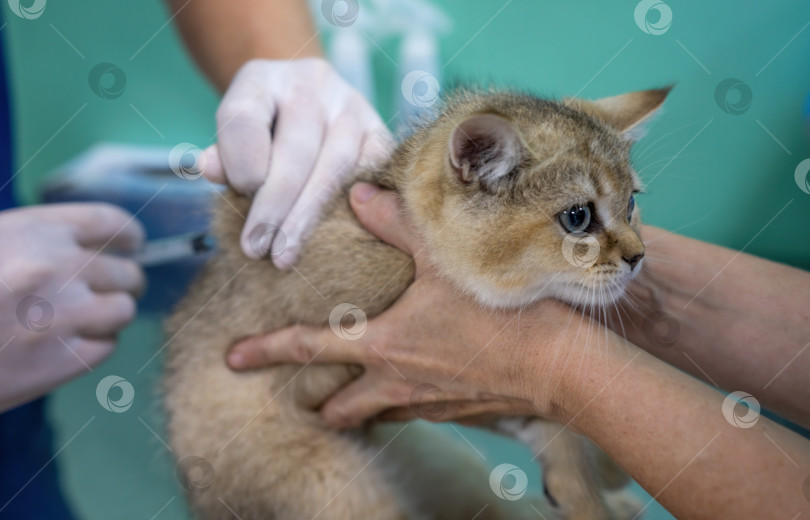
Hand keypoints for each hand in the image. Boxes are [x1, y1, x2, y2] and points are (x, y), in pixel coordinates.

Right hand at [0, 204, 144, 411]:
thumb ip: (39, 243)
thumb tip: (93, 249)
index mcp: (38, 230)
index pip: (114, 225)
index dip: (128, 239)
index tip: (130, 249)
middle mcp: (60, 266)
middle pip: (127, 272)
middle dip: (120, 284)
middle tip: (102, 295)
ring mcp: (66, 314)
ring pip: (123, 309)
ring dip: (108, 316)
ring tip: (79, 322)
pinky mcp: (65, 359)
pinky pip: (106, 346)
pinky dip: (92, 347)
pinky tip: (63, 346)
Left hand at [205, 58, 392, 268]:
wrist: (307, 101)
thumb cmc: (263, 132)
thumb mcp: (234, 137)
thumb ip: (224, 155)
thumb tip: (209, 168)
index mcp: (261, 78)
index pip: (244, 118)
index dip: (240, 163)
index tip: (240, 196)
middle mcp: (310, 82)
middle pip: (296, 147)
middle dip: (275, 205)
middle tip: (258, 248)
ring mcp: (351, 104)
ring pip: (336, 163)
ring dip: (309, 215)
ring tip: (286, 254)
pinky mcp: (378, 129)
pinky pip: (370, 171)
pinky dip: (351, 207)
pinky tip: (332, 237)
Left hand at [227, 183, 587, 428]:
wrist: (559, 368)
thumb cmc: (502, 314)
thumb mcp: (445, 258)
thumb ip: (397, 222)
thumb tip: (358, 193)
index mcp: (382, 345)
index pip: (306, 349)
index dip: (265, 350)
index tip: (232, 358)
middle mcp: (395, 381)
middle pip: (338, 406)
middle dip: (317, 405)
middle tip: (303, 400)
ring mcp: (425, 402)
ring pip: (377, 415)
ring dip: (359, 408)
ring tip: (351, 399)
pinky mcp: (455, 411)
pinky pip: (415, 412)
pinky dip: (402, 403)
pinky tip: (414, 386)